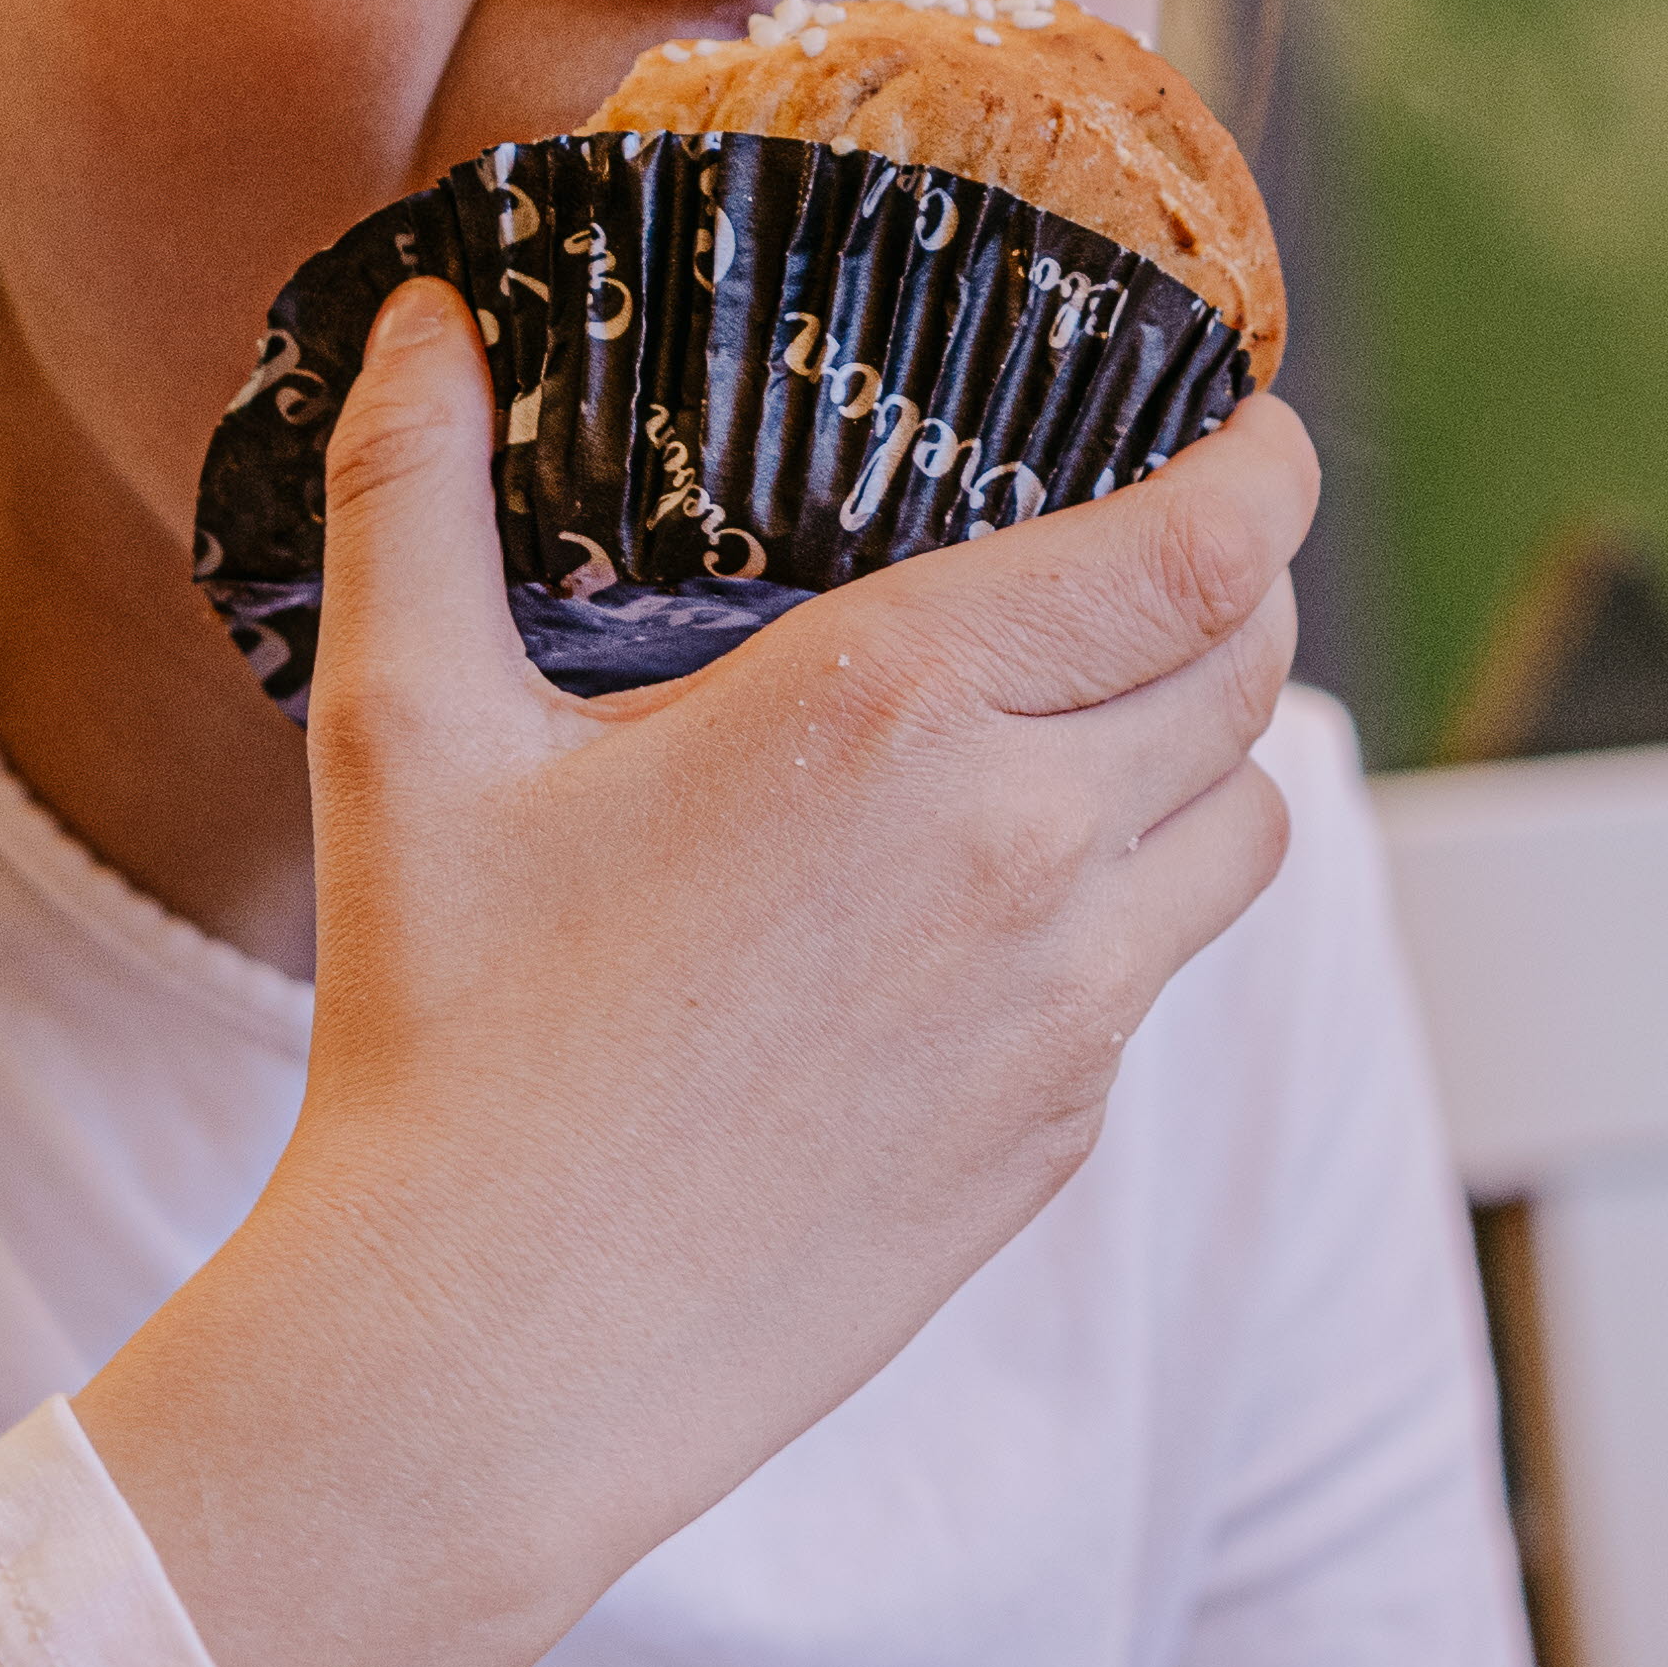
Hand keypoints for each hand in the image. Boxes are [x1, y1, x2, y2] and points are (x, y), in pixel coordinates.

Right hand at [80, 284, 1313, 1666]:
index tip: (1247, 428)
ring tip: (1117, 710)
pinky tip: (1014, 887)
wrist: (486, 1358)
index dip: (1263, 468)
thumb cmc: (440, 1038)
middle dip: (1236, 586)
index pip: (1203, 548)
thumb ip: (416, 492)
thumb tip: (419, 309)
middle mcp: (1024, 845)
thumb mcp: (404, 732)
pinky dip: (1136, 898)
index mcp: (896, 708)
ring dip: (1210, 748)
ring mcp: (1063, 1005)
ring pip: (1249, 822)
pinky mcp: (1058, 1132)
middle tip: (1168, 546)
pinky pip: (1163, 969)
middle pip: (1249, 666)